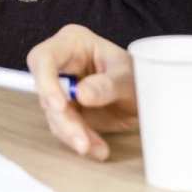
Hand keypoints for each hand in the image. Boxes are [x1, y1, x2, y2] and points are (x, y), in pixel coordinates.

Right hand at [27, 25, 138, 160]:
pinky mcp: (66, 110)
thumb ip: (107, 84)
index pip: (44, 58)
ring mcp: (61, 88)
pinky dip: (81, 140)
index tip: (60, 106)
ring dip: (73, 135)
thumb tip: (80, 94)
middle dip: (64, 119)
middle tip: (82, 141)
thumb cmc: (137, 74)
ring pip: (54, 115)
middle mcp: (61, 64)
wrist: (146, 95)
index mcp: (72, 42)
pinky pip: (65, 129)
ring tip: (97, 148)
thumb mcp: (128, 76)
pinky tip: (97, 149)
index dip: (46, 82)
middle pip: (46, 91)